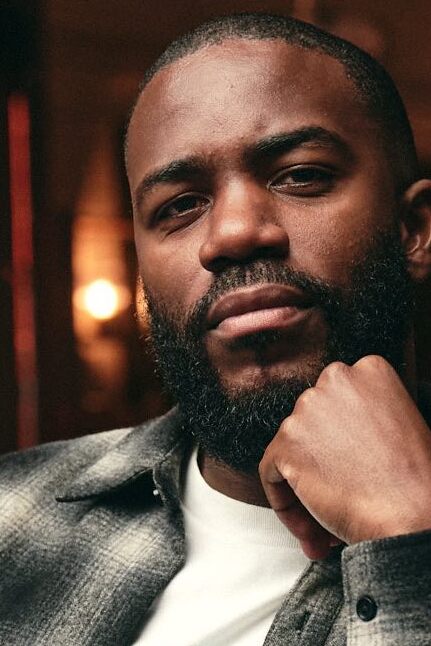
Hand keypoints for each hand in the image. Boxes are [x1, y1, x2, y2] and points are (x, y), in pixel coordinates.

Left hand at [259, 355, 430, 559]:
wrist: (412, 515)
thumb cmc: (415, 480)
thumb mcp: (399, 423)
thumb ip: (365, 415)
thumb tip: (337, 435)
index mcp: (369, 370)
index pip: (337, 401)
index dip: (342, 440)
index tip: (354, 466)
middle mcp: (335, 379)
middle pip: (312, 422)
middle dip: (321, 461)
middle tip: (340, 495)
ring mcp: (306, 410)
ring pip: (291, 448)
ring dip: (304, 487)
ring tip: (328, 522)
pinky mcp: (286, 443)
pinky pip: (271, 472)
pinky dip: (284, 502)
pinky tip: (310, 529)